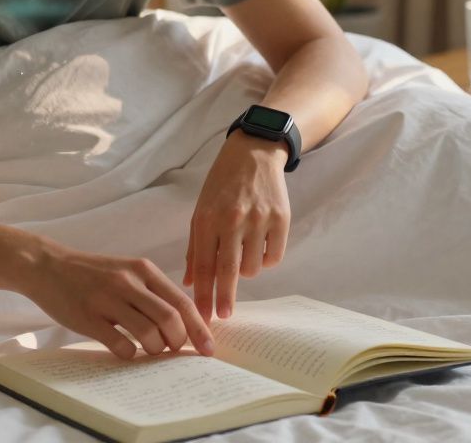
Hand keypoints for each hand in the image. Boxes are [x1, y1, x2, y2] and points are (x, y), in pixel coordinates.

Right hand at [21, 242, 215, 360]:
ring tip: (149, 350)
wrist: (47, 265)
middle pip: (170, 319)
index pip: (182, 302)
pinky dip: (130, 354)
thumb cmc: (92, 273)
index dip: (199, 328)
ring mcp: (107, 299)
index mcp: (143, 270)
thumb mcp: (127, 271)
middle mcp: (128, 282)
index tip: (209, 348)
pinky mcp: (88, 317)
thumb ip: (152, 291)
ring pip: (149, 333)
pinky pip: (120, 344)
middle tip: (174, 351)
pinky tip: (125, 351)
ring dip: (155, 350)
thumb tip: (183, 323)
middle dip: (179, 343)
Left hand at [183, 131, 290, 323]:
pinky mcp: (281, 218)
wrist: (254, 153)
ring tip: (243, 253)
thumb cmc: (222, 185)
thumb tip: (190, 283)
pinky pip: (274, 257)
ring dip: (246, 270)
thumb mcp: (201, 211)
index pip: (202, 265)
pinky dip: (266, 260)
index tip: (202, 316)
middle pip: (227, 271)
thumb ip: (194, 248)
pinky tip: (260, 246)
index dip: (203, 294)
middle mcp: (232, 219)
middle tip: (223, 316)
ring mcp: (259, 219)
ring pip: (253, 267)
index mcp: (207, 218)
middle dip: (223, 298)